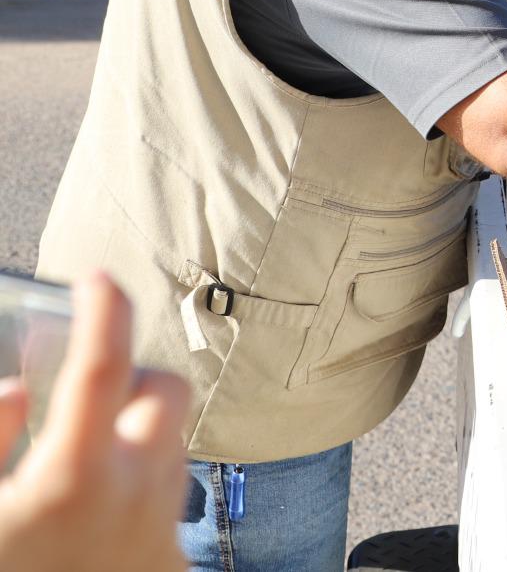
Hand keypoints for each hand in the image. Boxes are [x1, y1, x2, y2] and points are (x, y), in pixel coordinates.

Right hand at [0, 272, 190, 571]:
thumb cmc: (10, 565)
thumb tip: (20, 387)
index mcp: (75, 473)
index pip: (107, 360)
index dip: (103, 306)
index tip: (97, 279)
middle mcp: (135, 491)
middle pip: (166, 389)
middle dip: (131, 376)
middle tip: (84, 391)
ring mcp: (162, 527)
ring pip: (172, 441)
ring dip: (137, 432)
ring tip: (79, 460)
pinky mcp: (173, 562)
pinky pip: (170, 499)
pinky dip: (139, 489)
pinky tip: (94, 518)